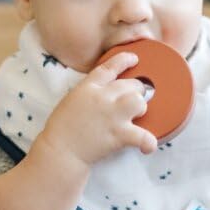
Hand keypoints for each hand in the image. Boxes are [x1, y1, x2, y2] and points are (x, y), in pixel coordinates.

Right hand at [38, 51, 157, 167]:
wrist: (60, 151)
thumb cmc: (60, 129)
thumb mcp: (70, 100)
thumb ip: (88, 93)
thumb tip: (103, 93)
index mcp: (88, 87)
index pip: (110, 67)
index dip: (125, 60)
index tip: (134, 59)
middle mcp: (102, 97)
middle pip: (131, 84)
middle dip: (136, 91)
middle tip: (133, 102)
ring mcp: (112, 115)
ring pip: (139, 102)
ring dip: (141, 108)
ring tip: (136, 118)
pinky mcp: (119, 135)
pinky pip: (143, 135)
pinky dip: (148, 142)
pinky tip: (147, 147)